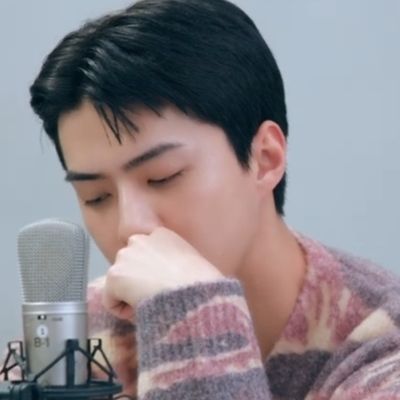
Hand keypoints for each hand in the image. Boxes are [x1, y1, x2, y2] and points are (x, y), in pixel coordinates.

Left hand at [102, 227, 222, 319]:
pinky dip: (121, 311)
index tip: (163, 286)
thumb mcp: (193, 264)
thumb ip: (177, 262)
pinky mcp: (115, 275)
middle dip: (138, 280)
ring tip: (150, 305)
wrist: (192, 293)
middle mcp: (140, 239)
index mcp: (162, 234)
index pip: (146, 252)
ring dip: (130, 294)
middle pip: (130, 264)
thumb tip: (169, 279)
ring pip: (120, 282)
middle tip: (155, 297)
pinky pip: (110, 300)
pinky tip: (140, 312)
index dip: (153, 272)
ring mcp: (125, 256)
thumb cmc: (201, 284)